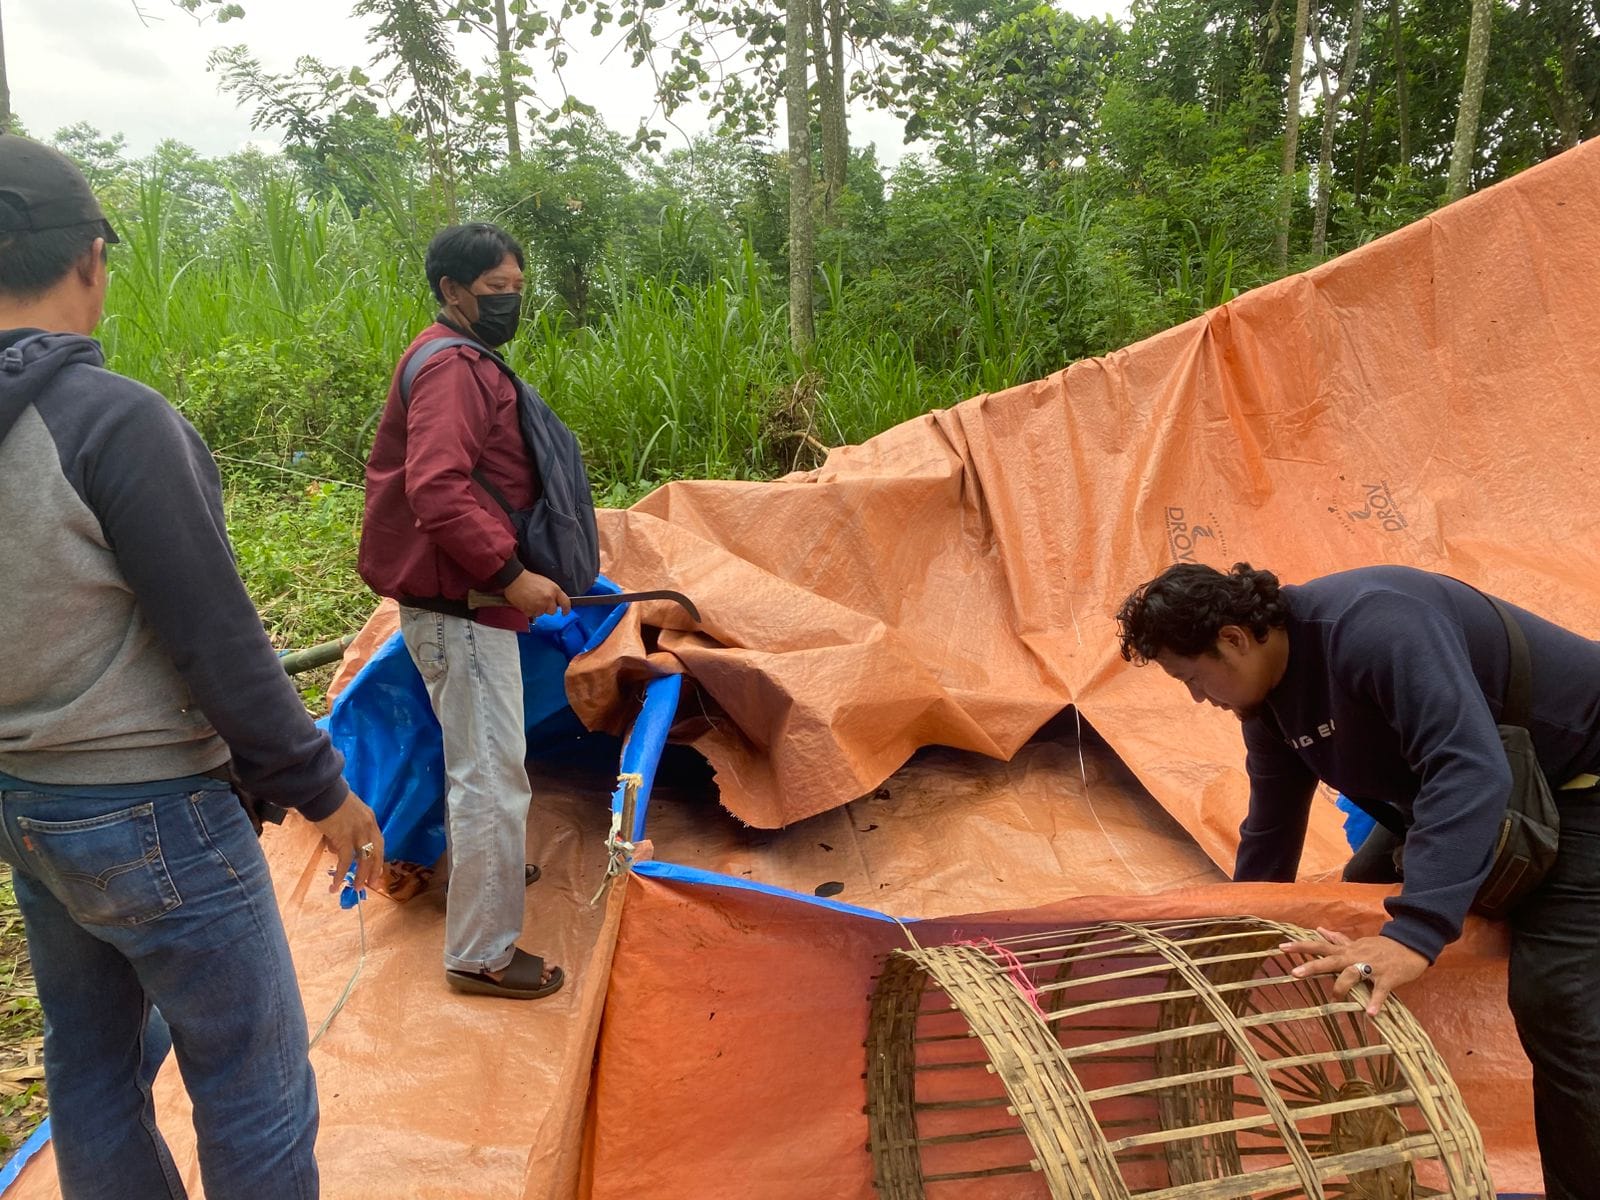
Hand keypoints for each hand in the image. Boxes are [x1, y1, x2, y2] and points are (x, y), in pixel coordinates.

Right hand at [312, 792, 384, 893]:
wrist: (323, 793)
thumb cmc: (330, 801)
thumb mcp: (345, 814)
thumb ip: (344, 831)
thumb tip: (335, 849)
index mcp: (370, 818)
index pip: (379, 842)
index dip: (378, 857)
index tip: (378, 870)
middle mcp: (368, 826)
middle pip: (376, 852)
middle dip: (374, 870)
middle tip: (372, 884)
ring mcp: (358, 832)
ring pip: (364, 859)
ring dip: (360, 876)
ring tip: (356, 888)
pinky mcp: (344, 837)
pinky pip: (346, 860)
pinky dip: (341, 873)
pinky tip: (336, 883)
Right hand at [504, 570, 570, 617]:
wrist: (515, 579)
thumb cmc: (529, 579)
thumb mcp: (546, 583)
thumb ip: (553, 593)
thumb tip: (555, 601)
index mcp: (554, 590)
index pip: (566, 603)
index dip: (566, 609)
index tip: (565, 612)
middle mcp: (548, 598)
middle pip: (552, 611)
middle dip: (547, 608)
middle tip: (539, 601)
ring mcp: (539, 605)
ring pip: (541, 613)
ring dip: (536, 609)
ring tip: (530, 599)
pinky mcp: (530, 610)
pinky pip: (531, 614)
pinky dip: (528, 610)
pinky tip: (525, 602)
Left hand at [1277, 926, 1430, 1015]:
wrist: (1411, 945)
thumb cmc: (1382, 946)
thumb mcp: (1358, 941)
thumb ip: (1338, 939)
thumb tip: (1318, 929)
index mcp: (1348, 950)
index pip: (1320, 946)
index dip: (1301, 946)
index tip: (1281, 947)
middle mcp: (1356, 956)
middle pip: (1330, 959)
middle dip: (1312, 966)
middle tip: (1294, 973)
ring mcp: (1372, 966)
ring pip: (1352, 974)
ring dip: (1342, 987)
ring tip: (1334, 999)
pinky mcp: (1389, 977)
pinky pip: (1380, 990)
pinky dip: (1376, 1001)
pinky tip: (1370, 1013)